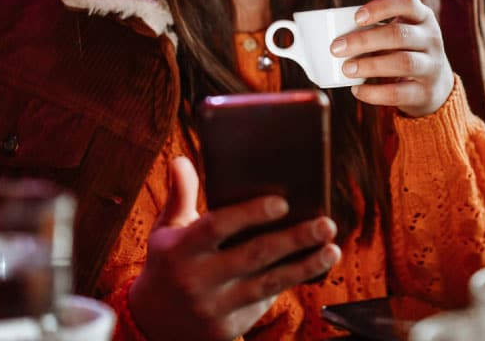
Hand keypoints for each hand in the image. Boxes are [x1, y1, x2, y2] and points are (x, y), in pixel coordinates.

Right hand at [128, 157, 341, 340]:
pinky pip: (265, 302)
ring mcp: (213, 307)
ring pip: (268, 283)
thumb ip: (179, 196)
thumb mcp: (165, 232)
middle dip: (294, 238)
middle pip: (253, 255)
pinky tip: (313, 268)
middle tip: (326, 224)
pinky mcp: (228, 328)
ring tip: (331, 249)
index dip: (250, 213)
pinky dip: (290, 284)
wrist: (153, 324)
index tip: (283, 203)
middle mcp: (196, 279)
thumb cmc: (167, 266)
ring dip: (305, 265)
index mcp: (179, 250)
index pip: (217, 226)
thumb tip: (181, 159)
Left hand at [331, 0, 453, 116]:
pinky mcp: (426, 92)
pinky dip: (374, 92)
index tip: (356, 17)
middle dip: (364, 41)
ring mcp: (432, 66)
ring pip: (402, 62)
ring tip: (346, 69)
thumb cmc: (405, 52)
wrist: (437, 86)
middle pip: (399, 35)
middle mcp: (431, 39)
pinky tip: (356, 90)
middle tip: (336, 48)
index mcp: (422, 17)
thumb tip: (326, 40)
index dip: (381, 7)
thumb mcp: (400, 34)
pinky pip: (399, 92)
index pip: (407, 2)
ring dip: (369, 65)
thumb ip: (374, 31)